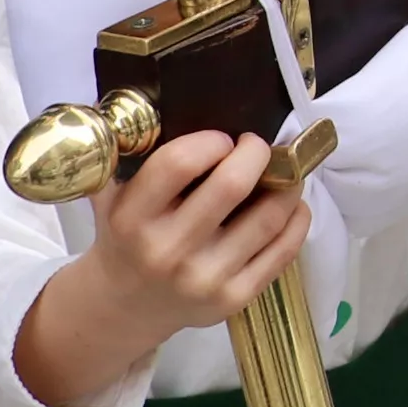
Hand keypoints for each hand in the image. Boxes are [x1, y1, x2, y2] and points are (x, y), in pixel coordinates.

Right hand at [12, 128, 307, 406]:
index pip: (178, 163)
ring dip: (288, 183)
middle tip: (256, 146)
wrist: (124, 306)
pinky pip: (284, 251)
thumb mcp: (110, 196)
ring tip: (283, 170)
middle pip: (231, 185)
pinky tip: (292, 204)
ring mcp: (204, 279)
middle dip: (255, 153)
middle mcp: (167, 250)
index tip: (222, 138)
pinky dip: (297, 218)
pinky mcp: (234, 299)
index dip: (211, 140)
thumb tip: (162, 100)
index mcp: (131, 218)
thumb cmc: (124, 236)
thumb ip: (125, 154)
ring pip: (268, 217)